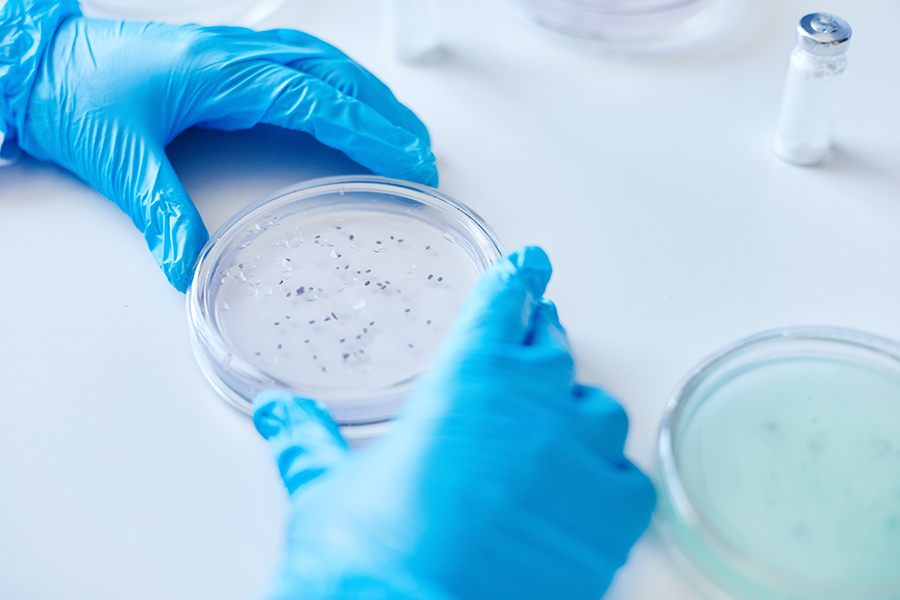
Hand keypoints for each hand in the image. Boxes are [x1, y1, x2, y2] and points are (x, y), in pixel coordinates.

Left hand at [0, 0, 436, 290]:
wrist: (40, 59)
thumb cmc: (74, 94)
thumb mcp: (118, 158)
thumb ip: (160, 212)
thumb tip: (188, 269)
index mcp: (222, 75)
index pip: (316, 101)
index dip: (368, 132)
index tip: (406, 159)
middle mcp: (238, 56)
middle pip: (335, 77)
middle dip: (385, 115)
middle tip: (422, 153)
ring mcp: (236, 52)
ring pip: (323, 64)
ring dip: (368, 96)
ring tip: (400, 129)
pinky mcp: (227, 61)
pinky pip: (300, 64)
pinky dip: (337, 85)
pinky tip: (346, 104)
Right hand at [253, 247, 655, 599]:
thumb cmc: (367, 558)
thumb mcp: (325, 490)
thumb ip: (307, 440)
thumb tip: (275, 412)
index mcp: (467, 379)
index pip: (501, 302)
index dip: (516, 278)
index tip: (530, 263)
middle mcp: (533, 405)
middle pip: (552, 348)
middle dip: (541, 339)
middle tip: (536, 337)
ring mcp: (581, 459)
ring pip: (598, 409)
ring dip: (575, 411)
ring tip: (553, 430)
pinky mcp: (613, 519)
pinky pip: (628, 478)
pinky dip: (609, 479)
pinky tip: (587, 492)